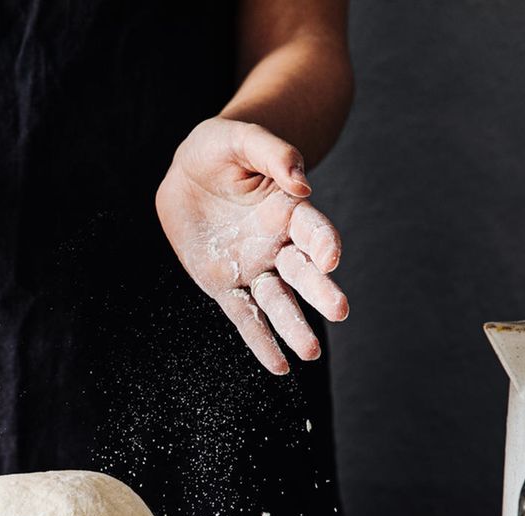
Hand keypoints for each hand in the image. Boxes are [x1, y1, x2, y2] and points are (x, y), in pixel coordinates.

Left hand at [156, 117, 346, 374]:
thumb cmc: (218, 149)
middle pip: (302, 271)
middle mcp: (276, 243)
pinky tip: (279, 367)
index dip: (323, 243)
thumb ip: (273, 155)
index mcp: (286, 208)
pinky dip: (261, 341)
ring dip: (293, 325)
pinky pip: (244, 316)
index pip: (313, 229)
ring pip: (277, 301)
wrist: (187, 173)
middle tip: (338, 310)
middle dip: (319, 290)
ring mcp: (253, 266)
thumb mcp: (239, 139)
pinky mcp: (226, 284)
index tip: (329, 259)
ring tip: (310, 352)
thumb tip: (301, 183)